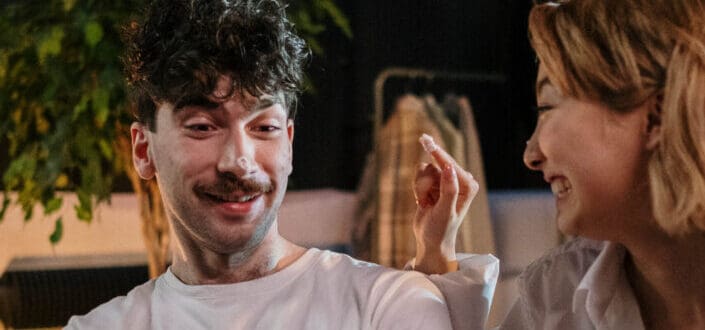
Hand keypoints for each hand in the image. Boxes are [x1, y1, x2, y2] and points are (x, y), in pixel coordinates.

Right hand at [412, 134, 478, 273]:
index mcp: (468, 186)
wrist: (431, 242)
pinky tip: (423, 202)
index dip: (437, 153)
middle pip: (436, 164)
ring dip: (421, 187)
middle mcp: (459, 180)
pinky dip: (417, 188)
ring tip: (426, 204)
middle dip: (426, 181)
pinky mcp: (434, 184)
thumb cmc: (441, 230)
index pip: (450, 164)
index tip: (426, 141)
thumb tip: (448, 167)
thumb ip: (449, 190)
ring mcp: (446, 181)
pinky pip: (420, 175)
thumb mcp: (445, 212)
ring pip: (425, 170)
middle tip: (423, 176)